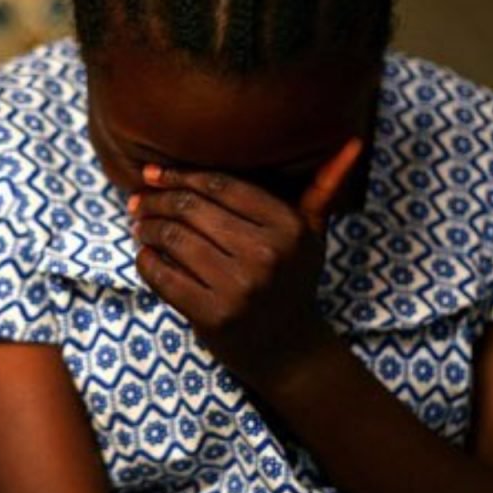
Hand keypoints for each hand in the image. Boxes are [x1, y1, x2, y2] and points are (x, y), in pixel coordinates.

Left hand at [128, 138, 362, 390]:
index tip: (152, 173)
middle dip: (156, 200)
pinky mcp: (212, 315)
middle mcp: (266, 254)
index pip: (221, 186)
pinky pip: (164, 276)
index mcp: (288, 227)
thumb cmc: (292, 281)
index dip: (180, 175)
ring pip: (174, 240)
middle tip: (137, 199)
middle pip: (192, 209)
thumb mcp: (312, 235)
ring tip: (139, 224)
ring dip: (148, 228)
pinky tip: (144, 253)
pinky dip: (146, 261)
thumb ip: (324, 188)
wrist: (289, 351)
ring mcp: (238, 287)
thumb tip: (354, 141)